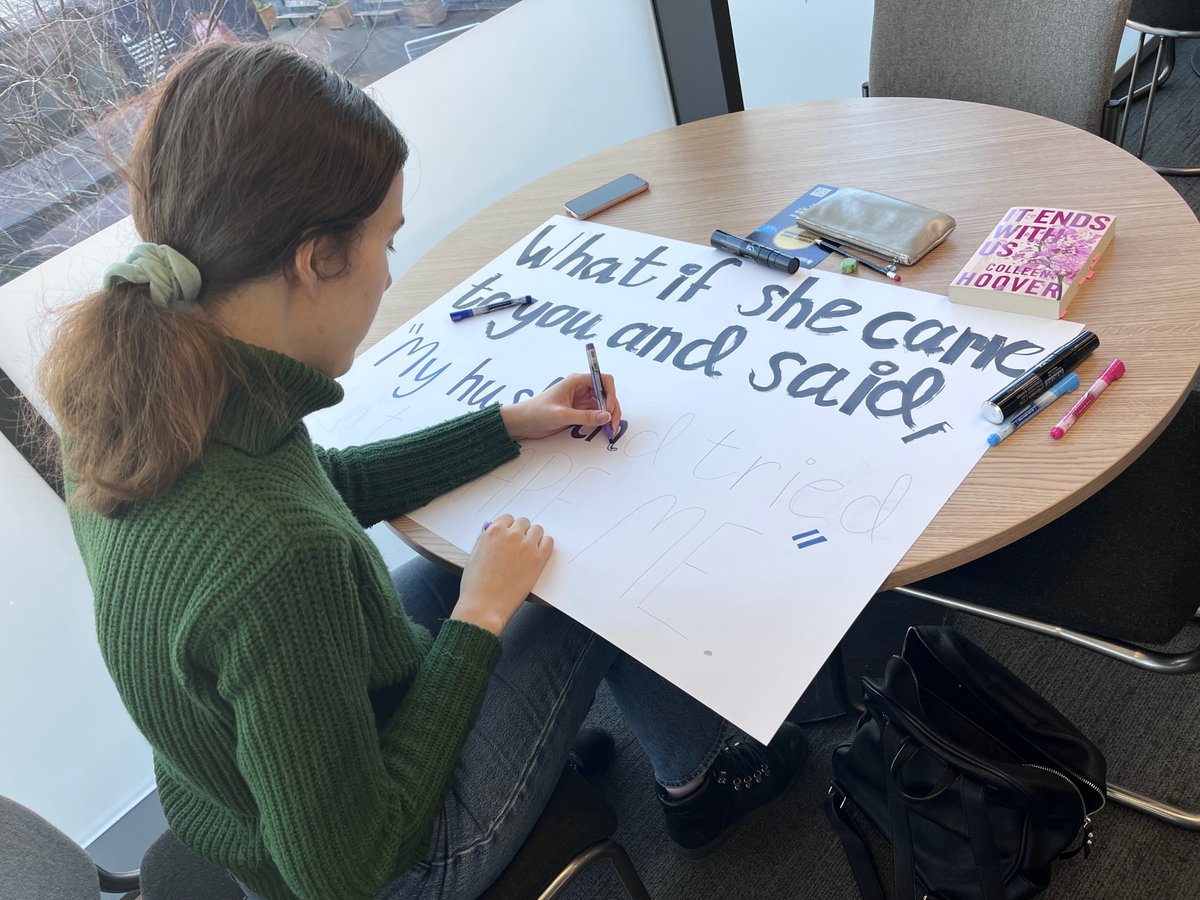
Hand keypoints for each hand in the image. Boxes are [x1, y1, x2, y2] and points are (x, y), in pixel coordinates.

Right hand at [450, 515, 553, 634]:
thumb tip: (490, 528)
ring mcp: (526, 546)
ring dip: (533, 537)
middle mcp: (511, 535)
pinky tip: (538, 554)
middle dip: (521, 532)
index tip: (509, 536)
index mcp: (493, 532)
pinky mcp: (538, 559)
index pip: (507, 518)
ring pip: (537, 530)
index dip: (508, 528)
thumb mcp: (473, 556)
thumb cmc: (475, 585)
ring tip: (528, 551)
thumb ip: (484, 539)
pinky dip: (545, 545)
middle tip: (518, 545)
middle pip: (523, 522)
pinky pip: (548, 542)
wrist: (484, 606)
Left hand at [499, 372, 621, 440]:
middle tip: (612, 425)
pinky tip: (603, 430)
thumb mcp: (562, 415)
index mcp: (577, 381)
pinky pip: (596, 414)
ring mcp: (581, 400)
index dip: (610, 393)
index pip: (603, 380)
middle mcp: (582, 388)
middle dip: (612, 408)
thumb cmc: (537, 412)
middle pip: (606, 394)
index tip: (608, 409)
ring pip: (603, 405)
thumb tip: (606, 416)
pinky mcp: (579, 411)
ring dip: (609, 416)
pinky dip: (602, 421)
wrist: (523, 422)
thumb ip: (585, 416)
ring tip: (609, 430)